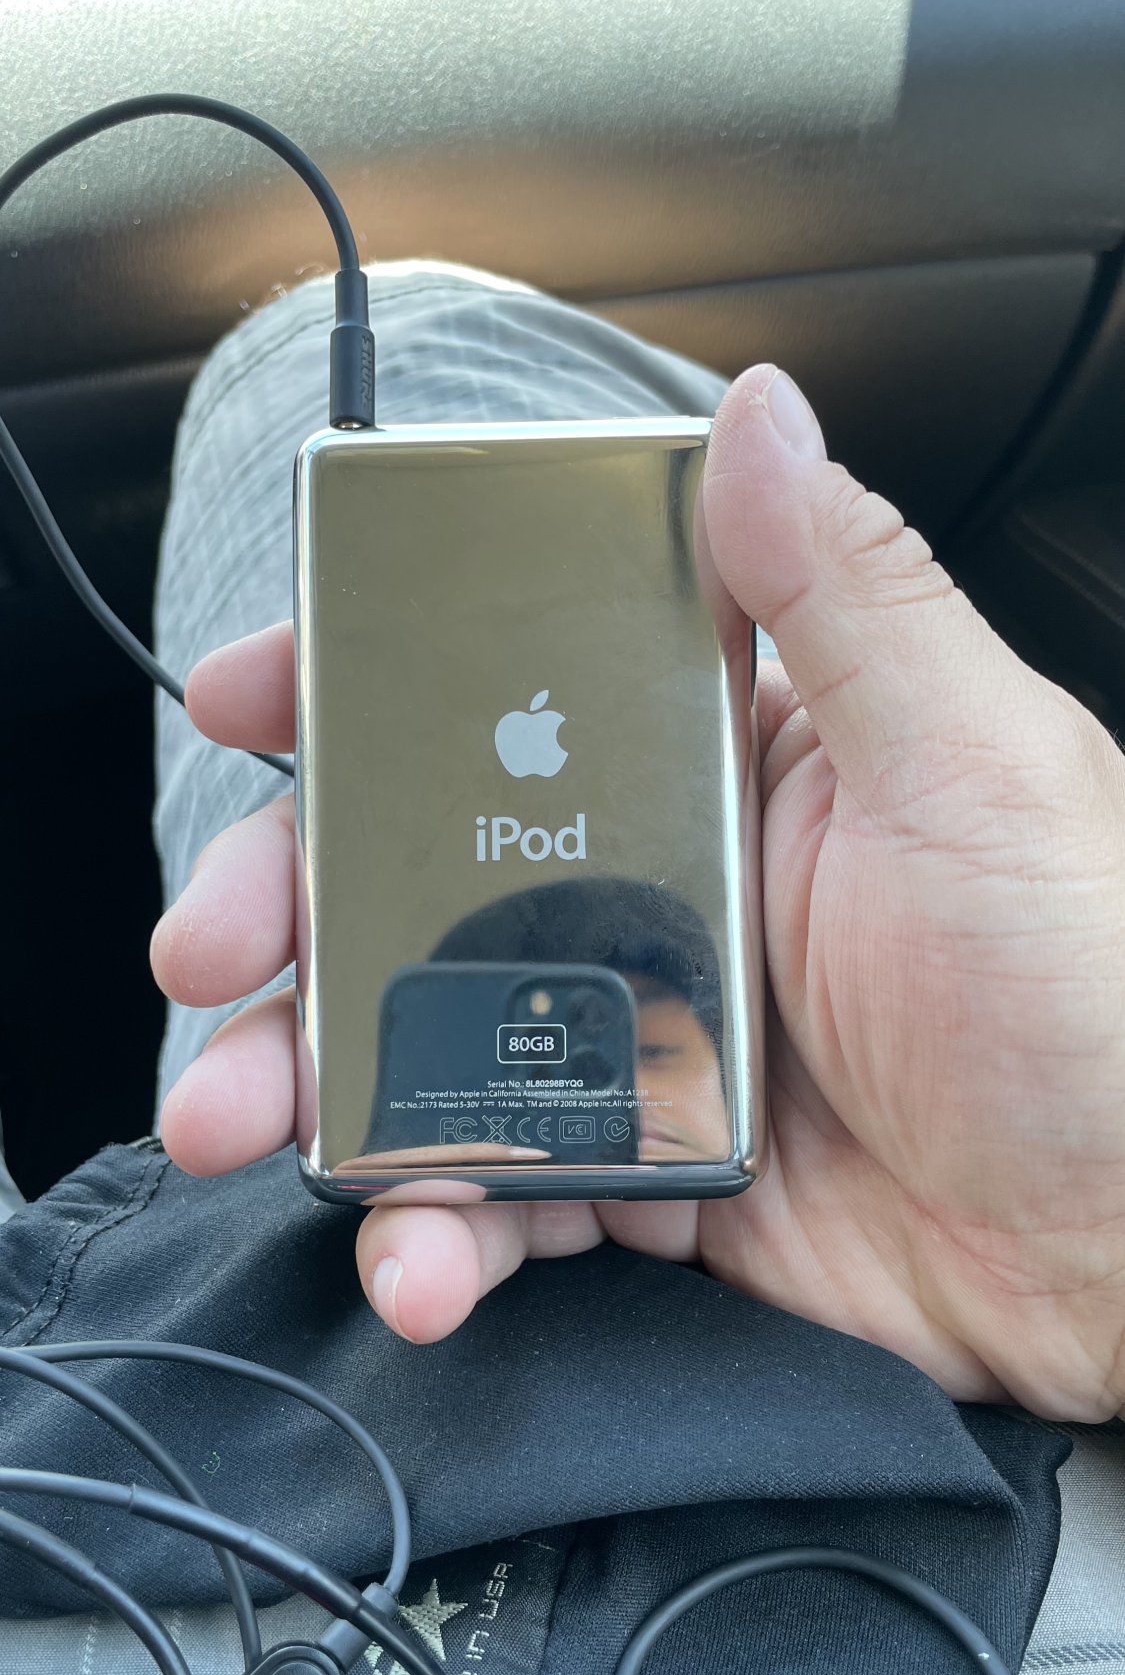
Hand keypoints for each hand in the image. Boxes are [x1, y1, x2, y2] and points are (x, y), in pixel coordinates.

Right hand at [150, 366, 1124, 1417]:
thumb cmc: (1101, 1000)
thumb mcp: (981, 773)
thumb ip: (846, 603)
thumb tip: (757, 420)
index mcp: (737, 760)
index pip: (520, 682)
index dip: (370, 679)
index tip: (260, 694)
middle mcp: (671, 889)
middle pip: (422, 866)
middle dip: (287, 899)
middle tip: (213, 944)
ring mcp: (644, 1039)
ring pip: (428, 1036)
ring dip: (312, 1080)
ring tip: (245, 1119)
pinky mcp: (644, 1175)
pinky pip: (499, 1189)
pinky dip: (433, 1228)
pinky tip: (417, 1255)